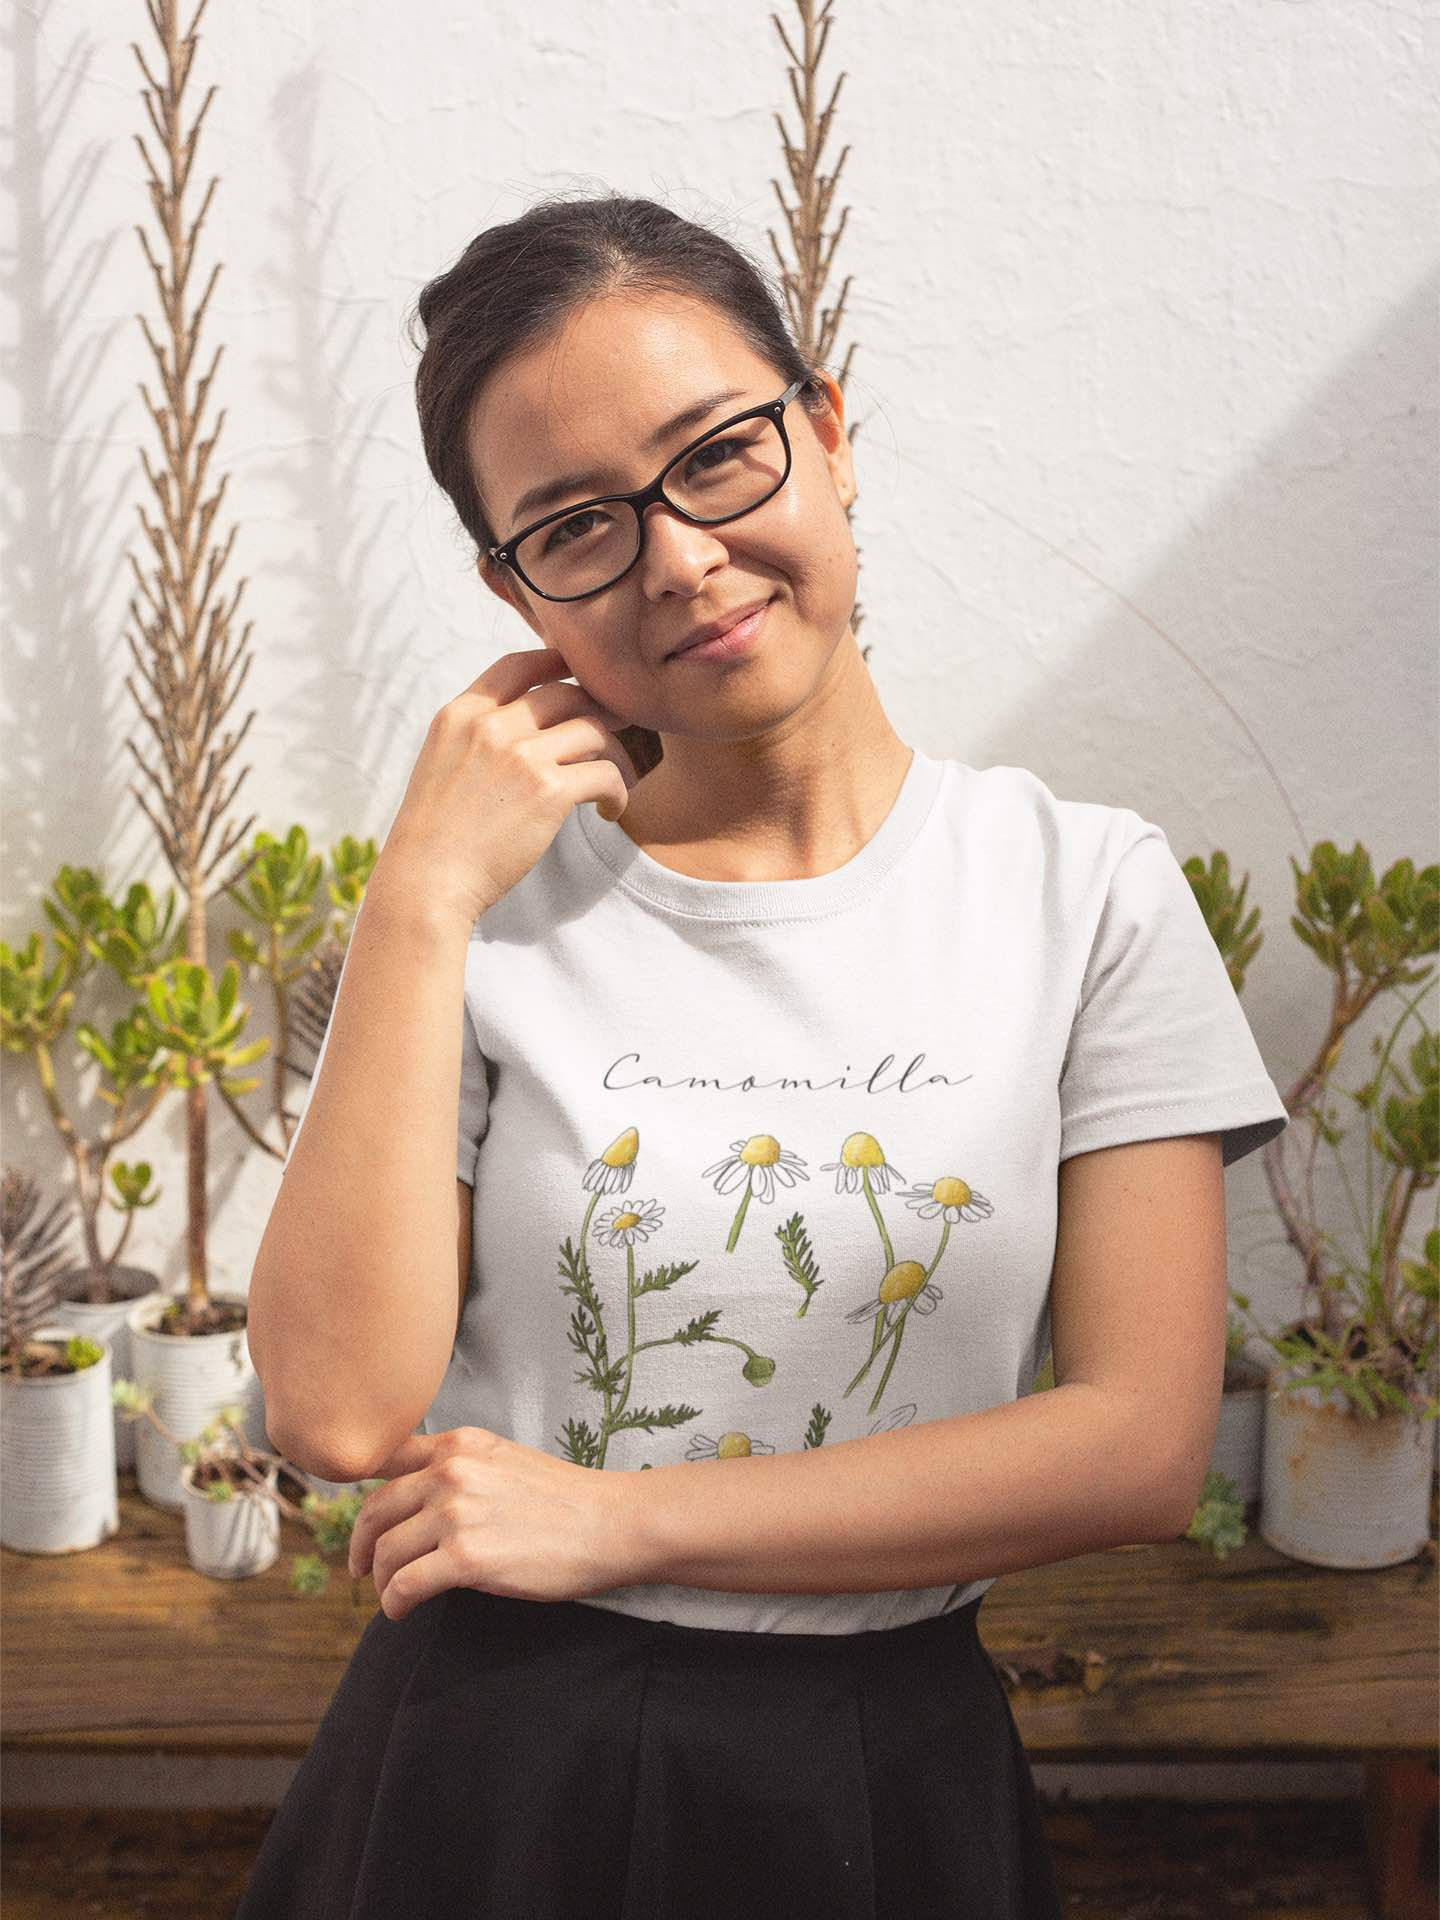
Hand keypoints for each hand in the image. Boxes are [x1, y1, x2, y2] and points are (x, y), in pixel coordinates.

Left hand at [346, 1425, 636, 1620]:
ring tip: (392, 1595)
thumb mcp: (504, 1460)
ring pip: (385, 1552)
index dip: (361, 1492)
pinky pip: (403, 1585)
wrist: (611, 1524)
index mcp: (459, 1444)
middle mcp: (451, 1471)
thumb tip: (415, 1496)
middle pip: (374, 1510)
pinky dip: (394, 1604)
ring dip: (380, 1581)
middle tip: (360, 1566)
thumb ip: (459, 1468)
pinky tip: (401, 1611)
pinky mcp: (465, 1558)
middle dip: (360, 1544)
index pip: (385, 1459)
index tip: (364, 1521)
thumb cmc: (563, 1500)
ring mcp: (456, 1513)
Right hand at [375, 647, 640, 927]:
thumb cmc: (434, 837)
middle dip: (600, 708)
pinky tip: (610, 811)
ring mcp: (520, 756)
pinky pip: (606, 774)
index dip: (557, 663)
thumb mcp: (442, 764)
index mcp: (460, 714)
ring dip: (616, 754)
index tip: (581, 677)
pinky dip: (618, 792)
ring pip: (594, 730)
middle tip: (619, 728)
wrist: (426, 882)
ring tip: (619, 780)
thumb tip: (527, 726)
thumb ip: (478, 737)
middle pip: (566, 693)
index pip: (518, 665)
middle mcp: (490, 725)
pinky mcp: (549, 792)